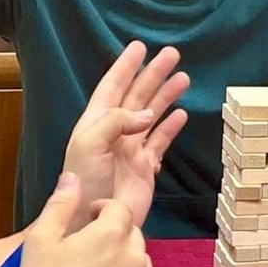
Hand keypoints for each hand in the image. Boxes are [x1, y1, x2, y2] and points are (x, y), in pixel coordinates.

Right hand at [0, 172, 160, 266]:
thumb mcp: (41, 241)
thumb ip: (60, 204)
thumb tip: (72, 177)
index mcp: (111, 233)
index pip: (118, 208)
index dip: (102, 209)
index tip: (88, 218)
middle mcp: (136, 255)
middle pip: (131, 234)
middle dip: (113, 235)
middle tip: (87, 251)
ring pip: (140, 262)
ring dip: (124, 262)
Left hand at [62, 41, 188, 230]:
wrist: (92, 220)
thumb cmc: (84, 182)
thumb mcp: (90, 143)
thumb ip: (116, 121)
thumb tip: (147, 115)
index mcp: (96, 122)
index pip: (112, 86)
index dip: (125, 66)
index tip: (139, 46)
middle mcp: (114, 132)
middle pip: (137, 96)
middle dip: (153, 74)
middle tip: (172, 54)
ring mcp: (130, 150)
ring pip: (151, 115)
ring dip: (166, 96)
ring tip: (183, 78)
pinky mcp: (145, 168)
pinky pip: (160, 142)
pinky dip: (170, 128)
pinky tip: (181, 115)